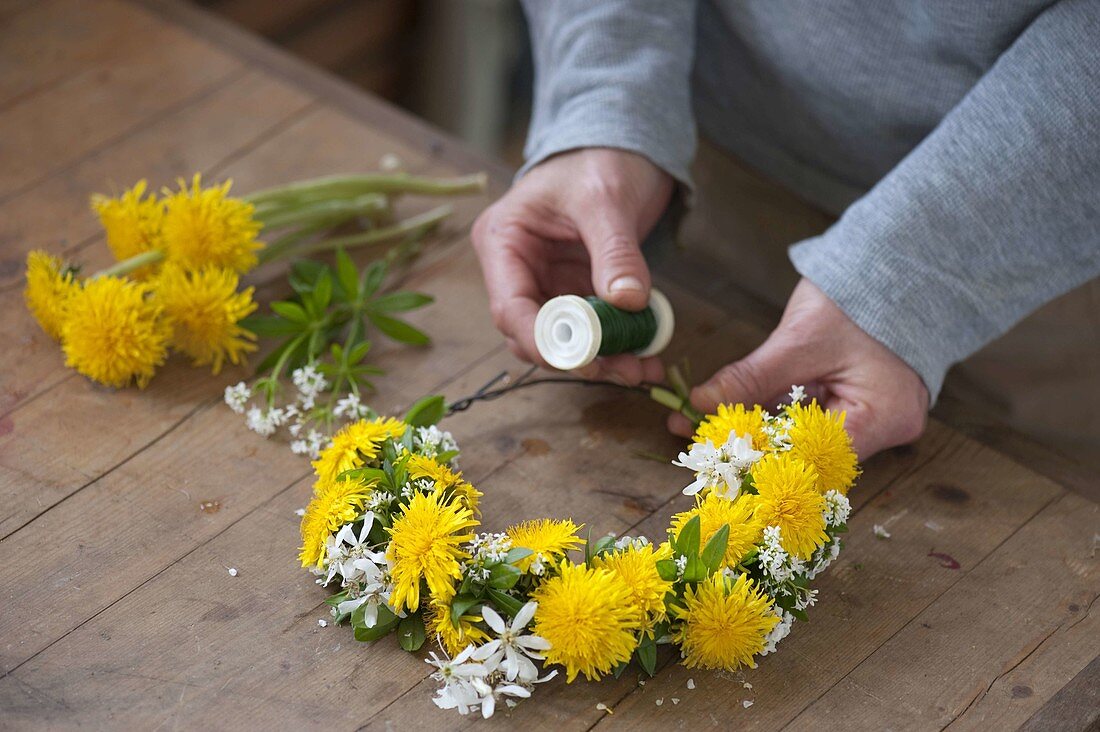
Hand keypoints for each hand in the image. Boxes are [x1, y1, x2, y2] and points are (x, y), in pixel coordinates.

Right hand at [471, 148, 672, 384]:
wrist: (623, 143)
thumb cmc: (600, 156)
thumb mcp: (607, 199)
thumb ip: (615, 252)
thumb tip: (627, 302)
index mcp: (504, 241)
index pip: (509, 306)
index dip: (541, 341)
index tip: (582, 360)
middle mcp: (518, 269)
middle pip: (534, 334)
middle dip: (578, 357)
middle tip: (624, 369)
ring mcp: (547, 284)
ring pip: (564, 341)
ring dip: (602, 359)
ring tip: (642, 368)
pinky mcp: (575, 292)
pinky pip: (592, 331)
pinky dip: (618, 346)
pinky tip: (647, 356)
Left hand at [669, 279, 929, 458]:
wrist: (892, 266)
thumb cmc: (858, 297)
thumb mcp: (799, 340)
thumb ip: (751, 377)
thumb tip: (701, 402)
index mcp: (884, 418)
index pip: (813, 456)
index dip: (761, 456)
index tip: (715, 450)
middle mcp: (887, 430)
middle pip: (809, 453)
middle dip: (754, 444)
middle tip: (702, 437)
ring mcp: (876, 420)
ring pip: (805, 439)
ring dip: (760, 431)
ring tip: (709, 424)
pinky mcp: (861, 407)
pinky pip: (812, 422)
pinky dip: (777, 417)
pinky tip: (736, 413)